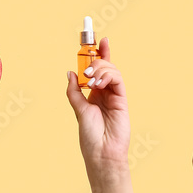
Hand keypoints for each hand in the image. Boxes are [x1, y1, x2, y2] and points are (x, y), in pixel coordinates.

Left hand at [65, 37, 131, 173]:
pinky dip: (107, 76)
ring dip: (100, 69)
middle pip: (105, 66)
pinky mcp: (121, 99)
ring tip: (90, 79)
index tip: (96, 39)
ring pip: (111, 70)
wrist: (102, 152)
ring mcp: (114, 95)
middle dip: (97, 58)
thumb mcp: (78, 110)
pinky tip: (98, 83)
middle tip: (87, 63)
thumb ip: (75, 91)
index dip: (98, 54)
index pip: (96, 69)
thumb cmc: (90, 136)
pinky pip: (117, 79)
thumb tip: (70, 72)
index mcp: (93, 94)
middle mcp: (104, 92)